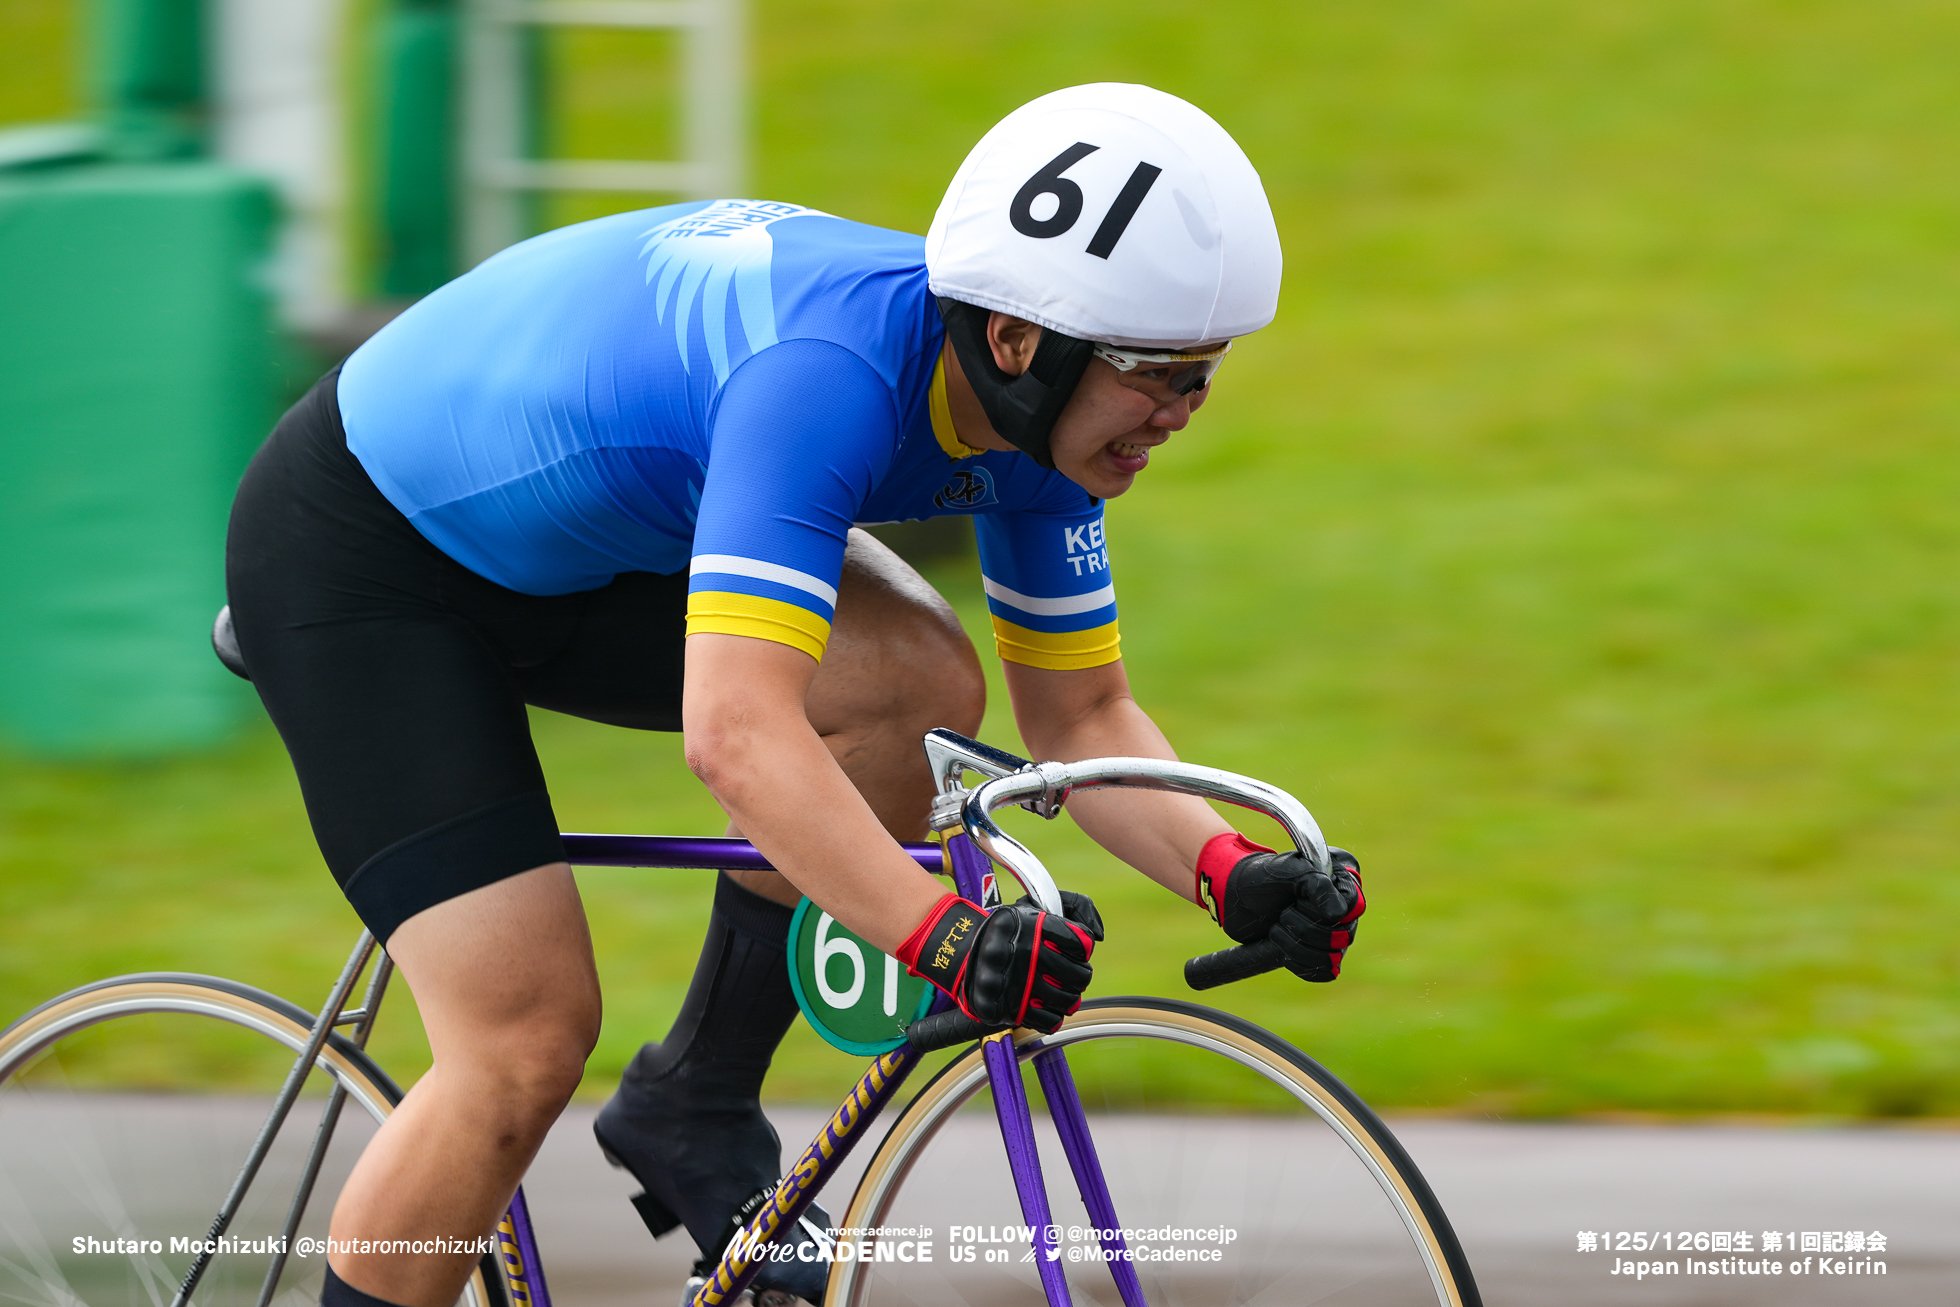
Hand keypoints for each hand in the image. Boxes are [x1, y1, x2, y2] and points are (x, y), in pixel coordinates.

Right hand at [896, 893, 1098, 1031]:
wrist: (961, 951)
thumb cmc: (1007, 929)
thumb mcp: (1035, 904)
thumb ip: (1075, 906)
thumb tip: (1098, 936)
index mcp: (1036, 926)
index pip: (1083, 944)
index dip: (1082, 948)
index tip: (1073, 949)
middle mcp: (1028, 954)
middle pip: (1081, 976)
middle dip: (1079, 975)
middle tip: (1069, 974)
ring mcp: (1020, 983)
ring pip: (1069, 1001)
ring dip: (1068, 997)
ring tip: (1057, 990)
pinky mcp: (1011, 1008)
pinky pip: (1050, 1020)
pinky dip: (1052, 1015)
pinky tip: (1045, 1004)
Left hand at [1195, 834, 1364, 981]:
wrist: (1237, 895)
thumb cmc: (1264, 877)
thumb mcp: (1290, 871)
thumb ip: (1318, 885)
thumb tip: (1339, 916)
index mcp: (1342, 885)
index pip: (1352, 908)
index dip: (1320, 910)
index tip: (1297, 899)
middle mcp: (1343, 912)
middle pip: (1341, 937)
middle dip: (1302, 928)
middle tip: (1282, 913)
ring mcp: (1332, 935)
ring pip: (1331, 958)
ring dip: (1295, 946)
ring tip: (1276, 930)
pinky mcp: (1319, 955)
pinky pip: (1324, 973)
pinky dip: (1299, 964)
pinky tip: (1281, 950)